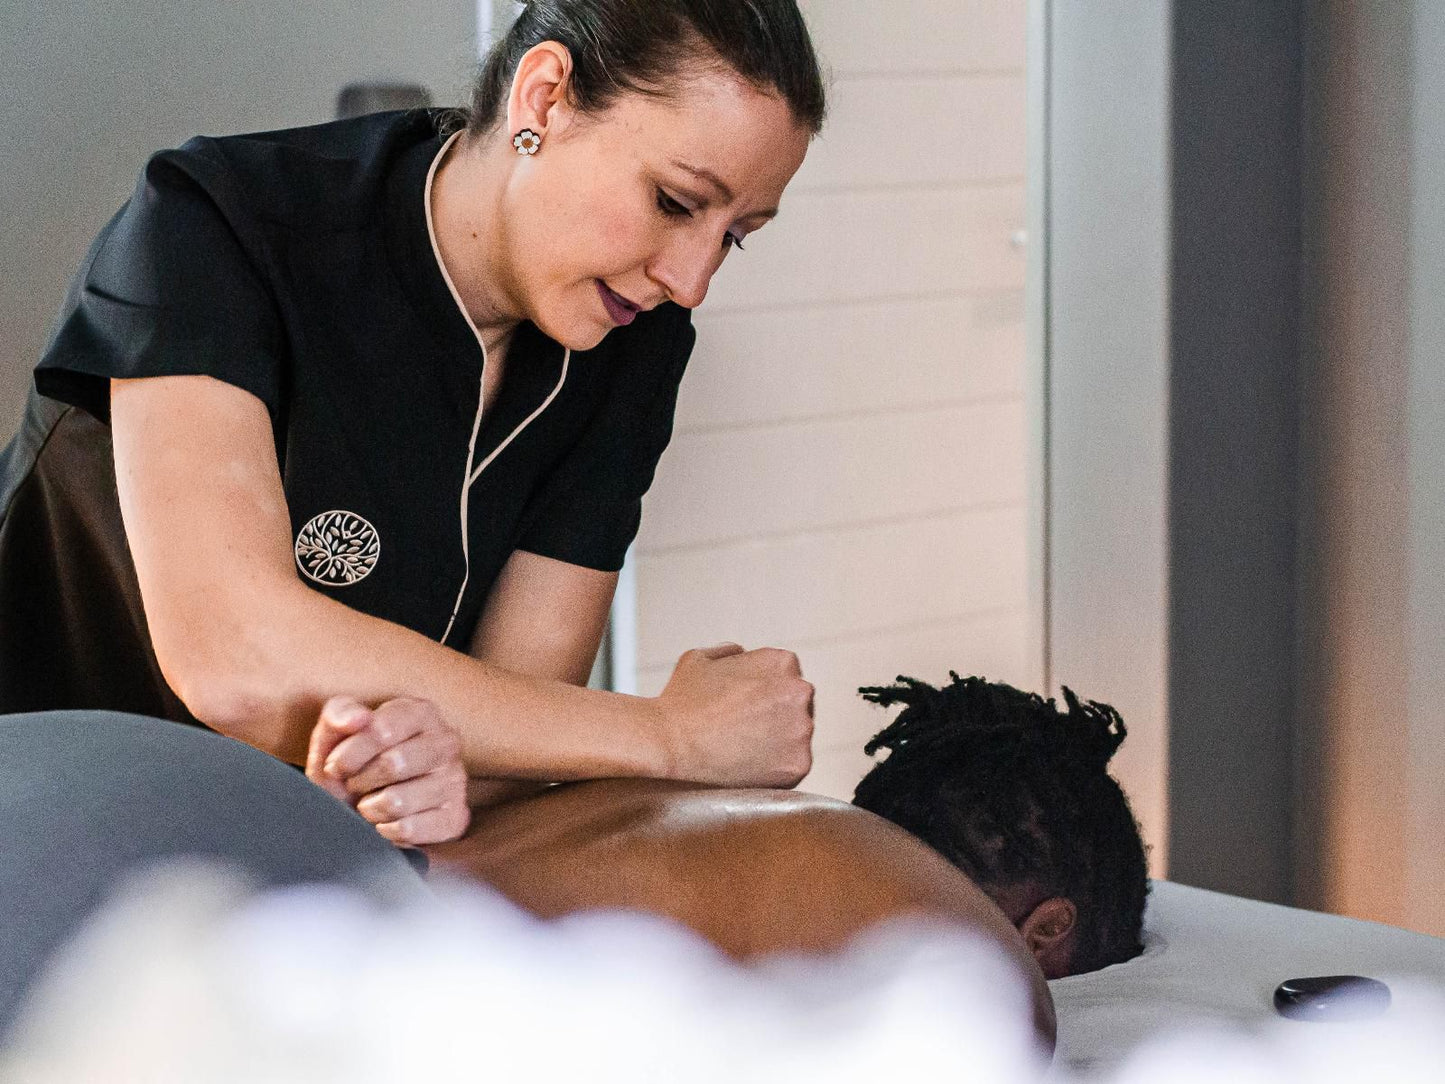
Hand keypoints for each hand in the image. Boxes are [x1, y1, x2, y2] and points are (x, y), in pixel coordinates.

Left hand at [305, 696, 470, 844]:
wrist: (363, 805)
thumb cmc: (353, 764)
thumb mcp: (335, 734)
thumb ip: (339, 715)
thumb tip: (358, 718)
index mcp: (421, 713)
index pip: (383, 730)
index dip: (350, 753)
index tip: (335, 766)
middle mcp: (446, 742)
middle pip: (393, 764)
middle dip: (359, 781)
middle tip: (354, 785)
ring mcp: (455, 781)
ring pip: (398, 801)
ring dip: (370, 808)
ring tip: (368, 804)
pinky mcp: (454, 817)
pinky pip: (409, 830)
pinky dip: (386, 831)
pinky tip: (385, 823)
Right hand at [655, 643, 813, 787]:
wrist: (668, 743)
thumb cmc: (679, 700)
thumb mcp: (701, 659)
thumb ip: (729, 653)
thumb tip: (741, 654)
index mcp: (783, 662)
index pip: (787, 680)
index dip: (765, 696)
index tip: (746, 710)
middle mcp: (800, 691)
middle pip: (797, 708)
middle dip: (777, 718)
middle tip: (744, 733)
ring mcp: (802, 729)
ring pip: (796, 738)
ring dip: (778, 745)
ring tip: (742, 752)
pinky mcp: (798, 764)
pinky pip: (792, 768)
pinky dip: (774, 771)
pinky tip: (747, 769)